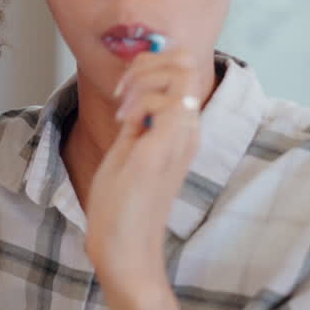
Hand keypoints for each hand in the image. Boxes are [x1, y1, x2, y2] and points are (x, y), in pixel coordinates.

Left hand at [85, 49, 202, 289]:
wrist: (123, 246)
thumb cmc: (121, 203)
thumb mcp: (129, 147)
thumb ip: (137, 118)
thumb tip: (134, 86)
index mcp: (180, 129)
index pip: (183, 69)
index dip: (149, 64)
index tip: (122, 89)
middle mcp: (188, 131)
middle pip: (186, 64)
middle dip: (146, 64)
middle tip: (121, 93)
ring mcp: (180, 139)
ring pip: (180, 74)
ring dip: (141, 80)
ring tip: (121, 108)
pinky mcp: (165, 149)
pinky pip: (168, 100)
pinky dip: (140, 99)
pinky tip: (124, 121)